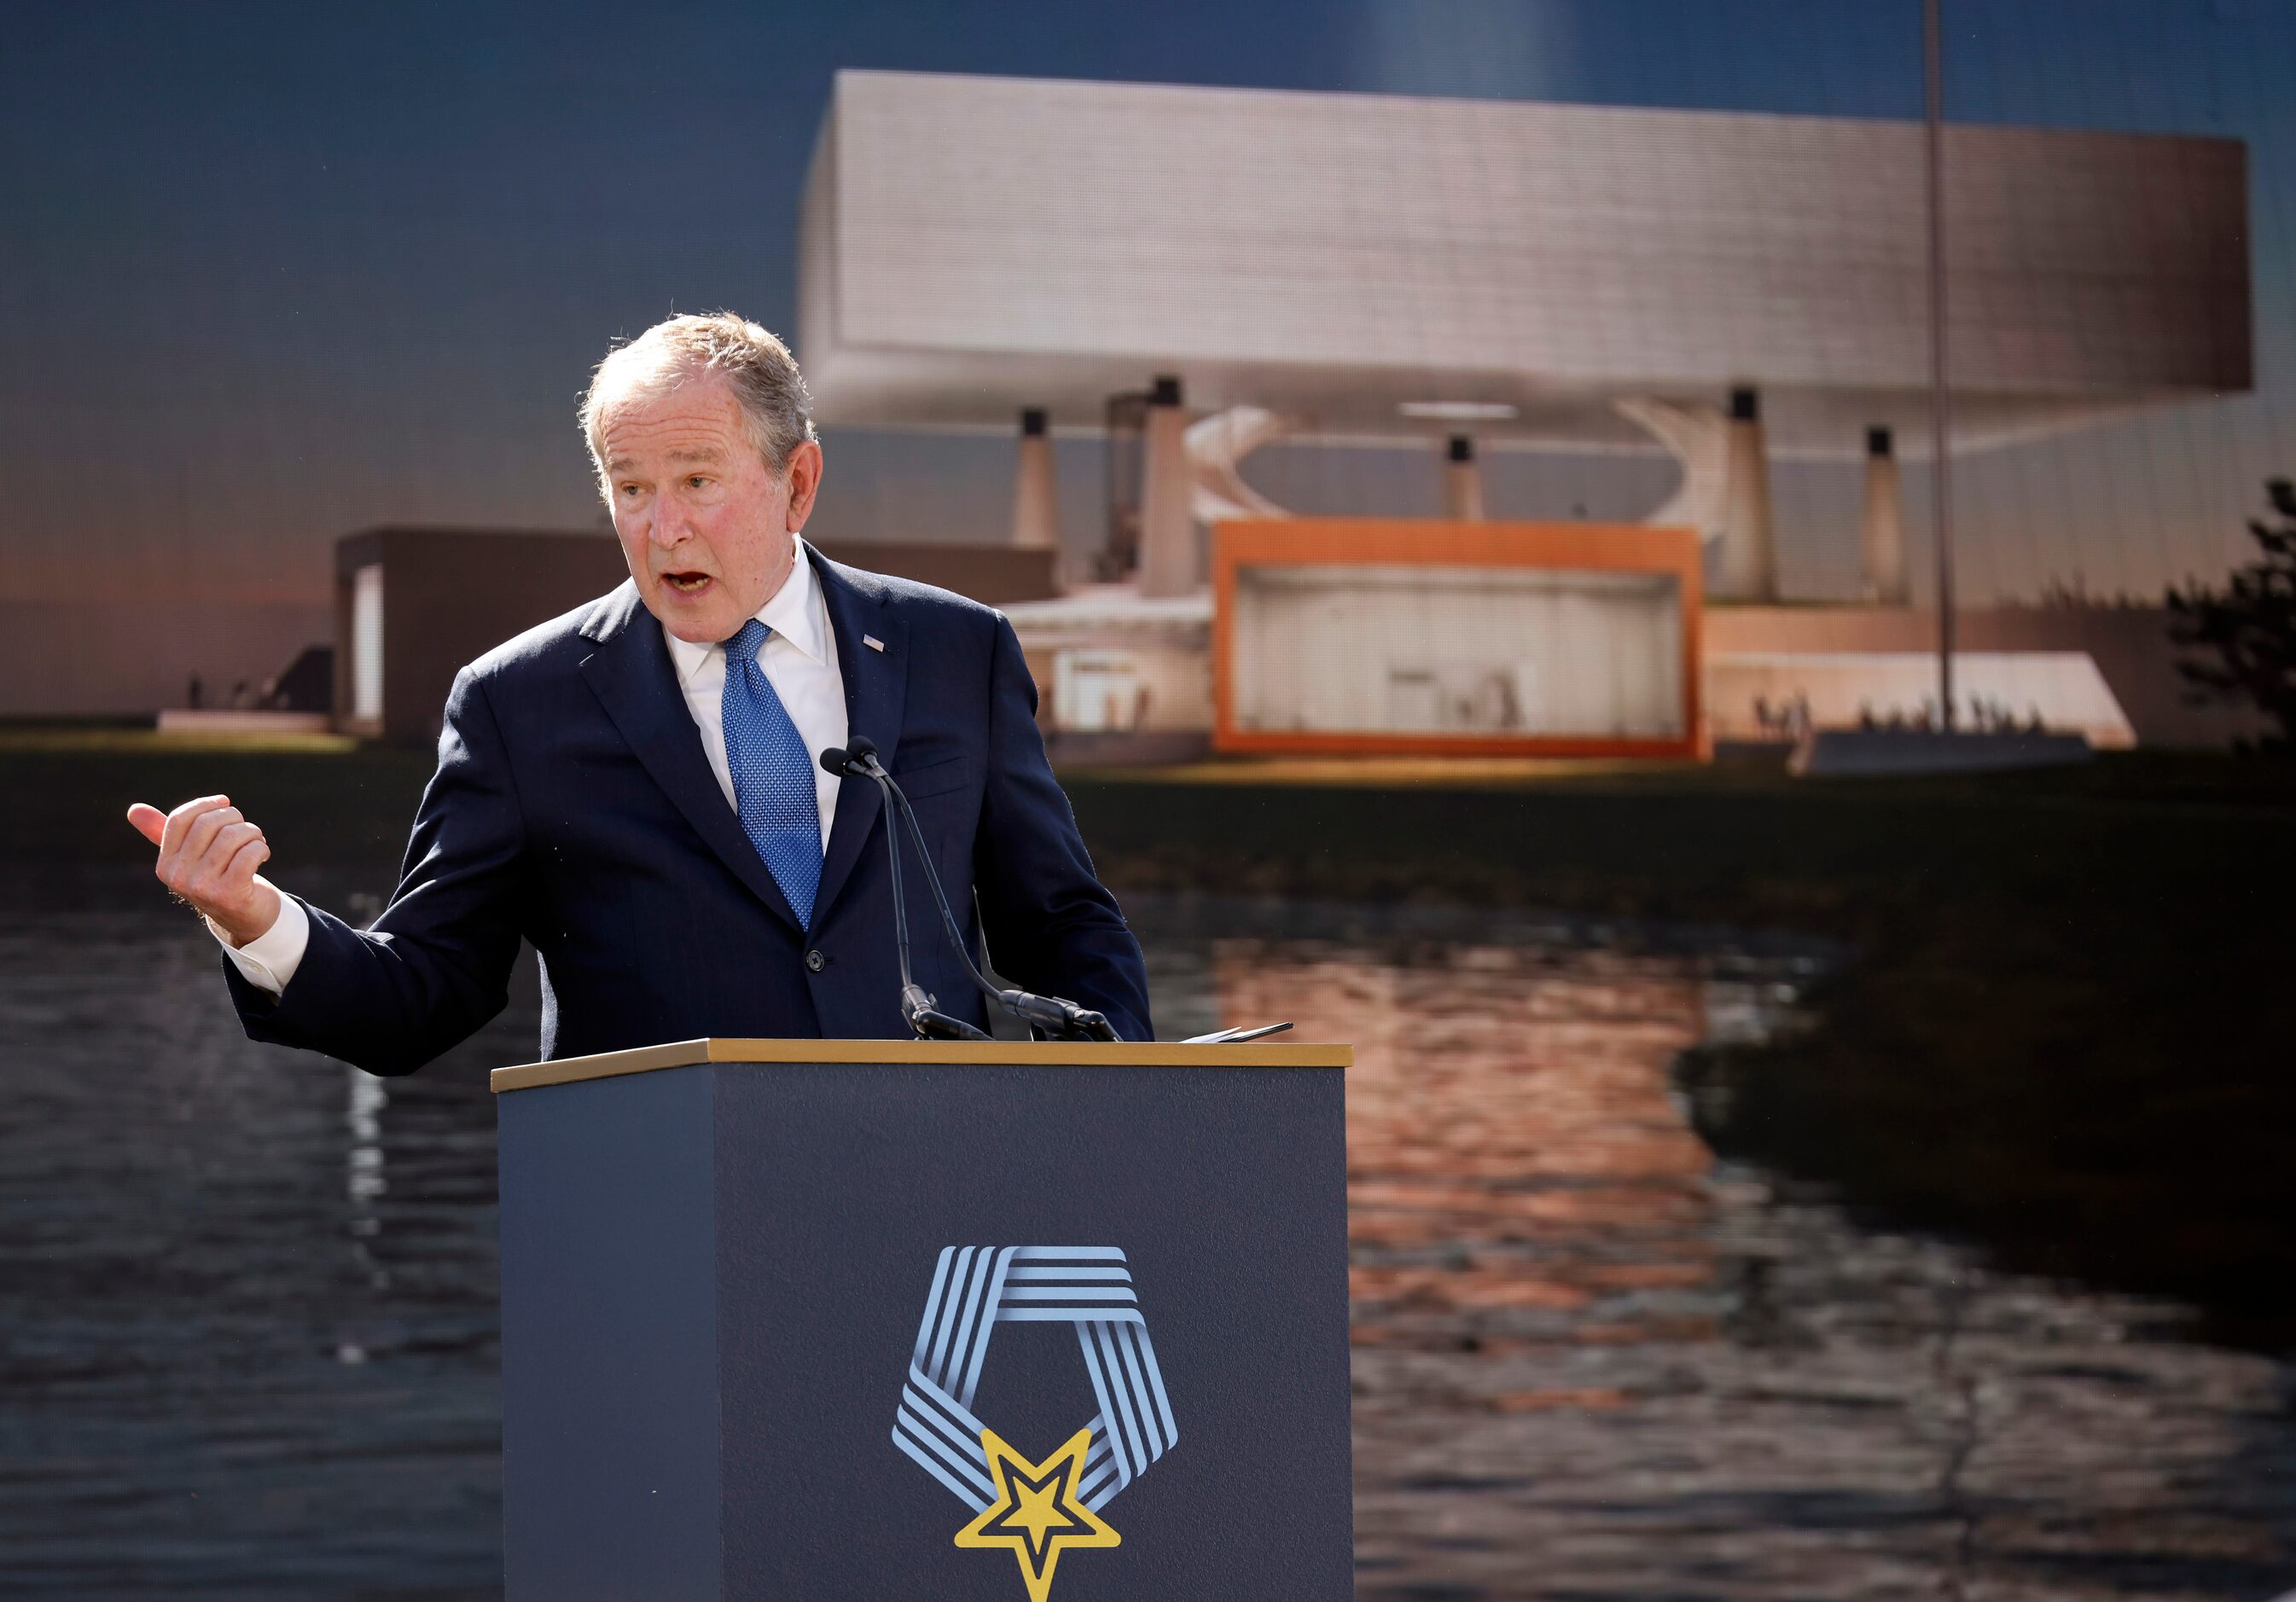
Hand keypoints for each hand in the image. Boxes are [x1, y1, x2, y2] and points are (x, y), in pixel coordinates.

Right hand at [126, 795, 282, 947]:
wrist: (243, 916)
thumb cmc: (216, 877)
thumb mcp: (189, 857)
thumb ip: (164, 833)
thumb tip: (133, 809)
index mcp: (165, 864)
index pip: (179, 820)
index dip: (205, 805)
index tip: (224, 802)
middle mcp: (179, 877)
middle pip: (207, 825)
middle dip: (233, 817)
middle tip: (245, 827)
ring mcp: (202, 887)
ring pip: (232, 837)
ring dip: (252, 832)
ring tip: (256, 840)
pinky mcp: (229, 894)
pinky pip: (249, 854)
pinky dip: (261, 848)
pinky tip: (262, 853)